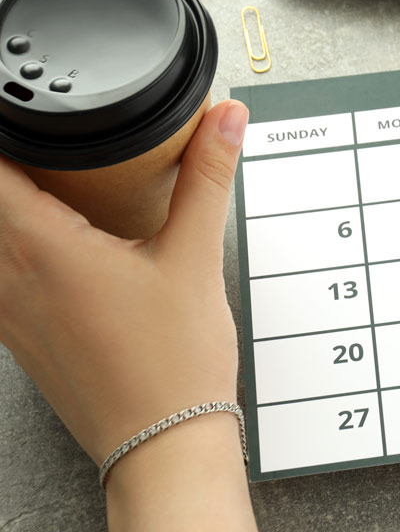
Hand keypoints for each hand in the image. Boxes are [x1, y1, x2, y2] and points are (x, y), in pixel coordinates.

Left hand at [0, 100, 256, 531]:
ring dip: (11, 207)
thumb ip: (207, 178)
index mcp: (44, 250)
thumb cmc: (174, 363)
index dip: (10, 131)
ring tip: (53, 187)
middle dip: (13, 168)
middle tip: (51, 142)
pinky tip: (51, 243)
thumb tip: (224, 118)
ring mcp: (7, 311)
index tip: (33, 112)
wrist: (162, 442)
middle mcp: (10, 279)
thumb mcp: (196, 257)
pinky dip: (11, 247)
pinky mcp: (18, 335)